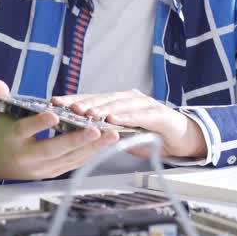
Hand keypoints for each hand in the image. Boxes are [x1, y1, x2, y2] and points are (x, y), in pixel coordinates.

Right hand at [0, 80, 120, 179]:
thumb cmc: (1, 133)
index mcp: (12, 140)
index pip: (24, 131)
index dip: (38, 124)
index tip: (53, 115)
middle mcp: (27, 157)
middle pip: (52, 149)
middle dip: (76, 140)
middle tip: (95, 130)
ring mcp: (41, 168)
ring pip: (68, 159)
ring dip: (91, 148)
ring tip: (111, 135)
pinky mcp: (52, 173)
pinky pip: (73, 164)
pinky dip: (90, 154)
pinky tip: (105, 144)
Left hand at [54, 90, 207, 159]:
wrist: (182, 137)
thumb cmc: (150, 134)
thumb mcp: (123, 134)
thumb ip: (105, 131)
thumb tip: (76, 134)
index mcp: (118, 101)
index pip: (92, 98)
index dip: (73, 99)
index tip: (54, 102)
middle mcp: (129, 98)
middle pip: (103, 98)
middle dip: (84, 102)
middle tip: (67, 107)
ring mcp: (144, 104)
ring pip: (119, 104)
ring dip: (102, 109)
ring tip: (87, 114)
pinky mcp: (158, 114)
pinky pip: (139, 115)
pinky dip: (126, 117)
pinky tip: (114, 121)